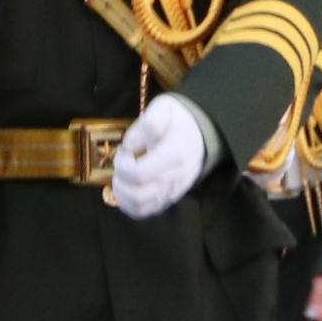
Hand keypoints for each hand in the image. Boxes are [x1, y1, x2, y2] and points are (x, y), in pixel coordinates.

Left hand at [112, 98, 212, 222]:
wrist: (201, 132)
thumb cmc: (179, 119)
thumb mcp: (164, 108)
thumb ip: (146, 125)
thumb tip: (129, 145)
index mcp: (174, 156)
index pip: (139, 174)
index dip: (123, 164)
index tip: (125, 151)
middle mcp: (174, 179)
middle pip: (137, 195)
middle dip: (120, 179)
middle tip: (122, 162)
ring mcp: (172, 192)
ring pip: (139, 208)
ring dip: (121, 193)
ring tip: (123, 174)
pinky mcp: (168, 199)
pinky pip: (144, 211)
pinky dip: (128, 203)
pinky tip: (126, 186)